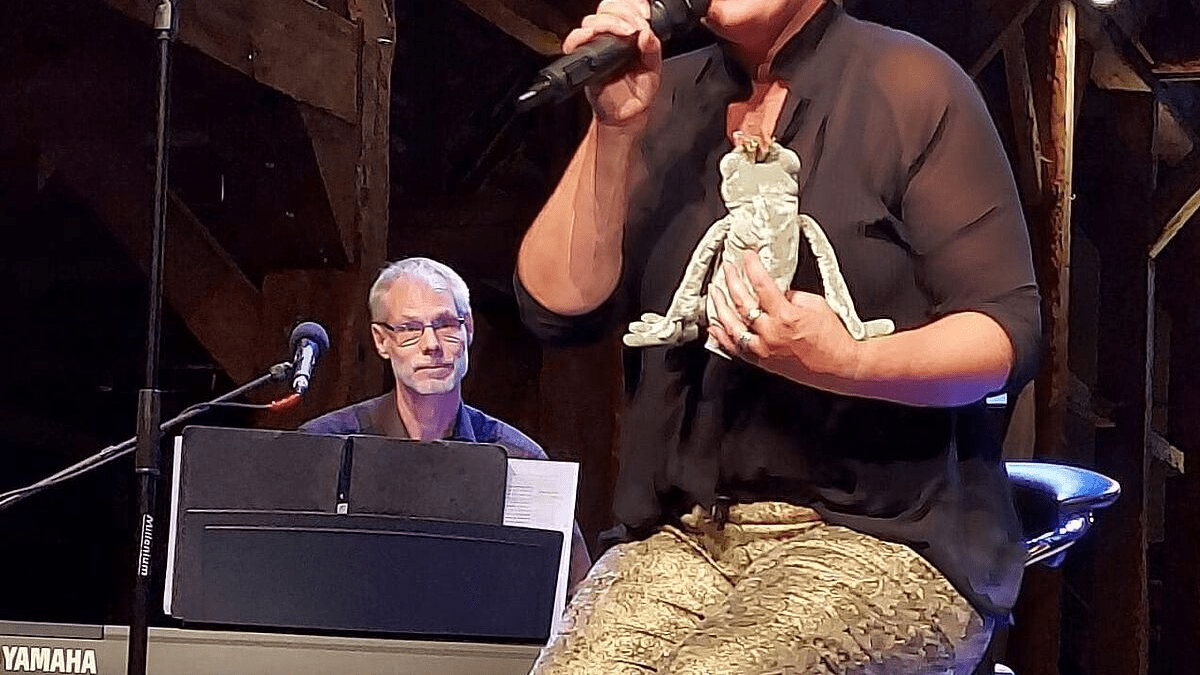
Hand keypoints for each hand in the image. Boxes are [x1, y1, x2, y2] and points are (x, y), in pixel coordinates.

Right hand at [563, 0, 661, 127]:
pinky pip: (575, 41)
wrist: (624, 115)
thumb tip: (647, 34)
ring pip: (591, 20)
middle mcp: (610, 37)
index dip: (632, 5)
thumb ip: (653, 50)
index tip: (644, 13)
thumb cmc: (637, 93)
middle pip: (606, 8)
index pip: (624, 7)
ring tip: (626, 33)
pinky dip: (584, 37)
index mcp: (627, 35)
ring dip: (609, 23)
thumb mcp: (654, 70)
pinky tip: (599, 41)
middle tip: (634, 27)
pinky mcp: (582, 58)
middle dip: (622, 12)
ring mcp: (595, 46)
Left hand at [707, 251, 860, 383]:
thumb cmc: (832, 338)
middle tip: (727, 269)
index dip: (752, 267)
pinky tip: (714, 327)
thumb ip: (792, 295)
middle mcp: (771, 333)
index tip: (747, 256)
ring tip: (715, 293)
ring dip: (720, 307)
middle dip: (732, 281)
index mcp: (786, 315)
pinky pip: (735, 349)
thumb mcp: (817, 305)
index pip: (762, 285)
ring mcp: (764, 349)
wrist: (839, 366)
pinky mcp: (762, 362)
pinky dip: (722, 337)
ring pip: (732, 326)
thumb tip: (777, 291)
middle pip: (742, 303)